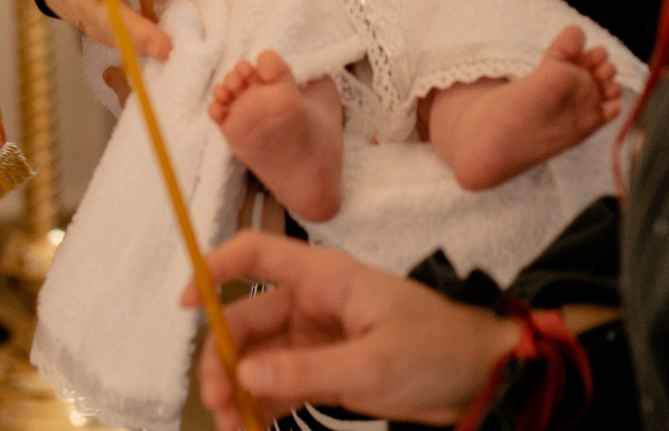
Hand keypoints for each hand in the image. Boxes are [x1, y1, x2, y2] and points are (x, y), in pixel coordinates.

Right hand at [184, 232, 518, 429]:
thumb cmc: (437, 350)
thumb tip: (244, 375)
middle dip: (224, 360)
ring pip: (259, 359)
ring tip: (232, 428)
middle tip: (218, 403)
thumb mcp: (372, 364)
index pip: (257, 256)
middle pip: (247, 321)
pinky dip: (262, 407)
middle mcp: (314, 304)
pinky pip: (280, 386)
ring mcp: (319, 340)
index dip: (214, 269)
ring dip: (239, 390)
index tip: (185, 306)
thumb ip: (306, 370)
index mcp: (326, 279)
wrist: (483, 376)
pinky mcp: (328, 372)